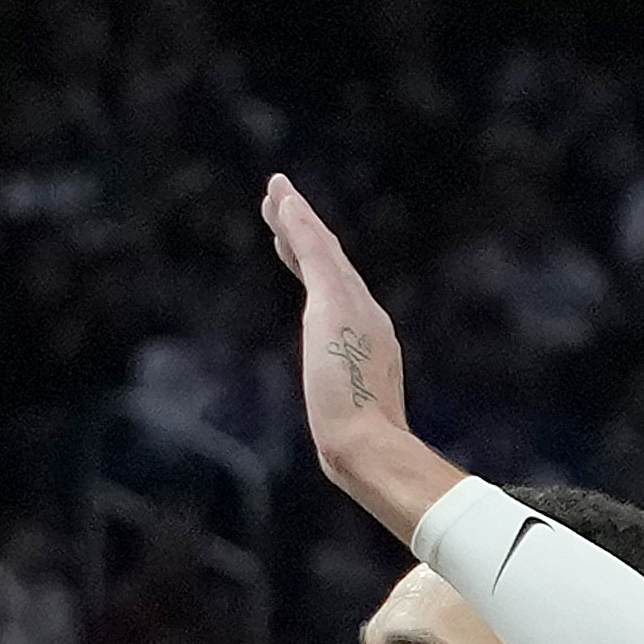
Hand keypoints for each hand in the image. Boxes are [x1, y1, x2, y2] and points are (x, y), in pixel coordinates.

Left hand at [263, 173, 450, 528]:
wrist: (369, 443)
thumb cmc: (364, 446)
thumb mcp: (353, 423)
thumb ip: (350, 420)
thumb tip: (348, 451)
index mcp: (368, 337)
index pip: (336, 291)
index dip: (317, 266)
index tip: (297, 246)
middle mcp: (364, 312)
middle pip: (328, 262)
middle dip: (304, 232)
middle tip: (280, 204)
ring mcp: (350, 304)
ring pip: (318, 248)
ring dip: (295, 217)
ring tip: (274, 193)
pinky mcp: (332, 301)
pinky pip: (312, 250)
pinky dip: (298, 222)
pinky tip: (281, 199)